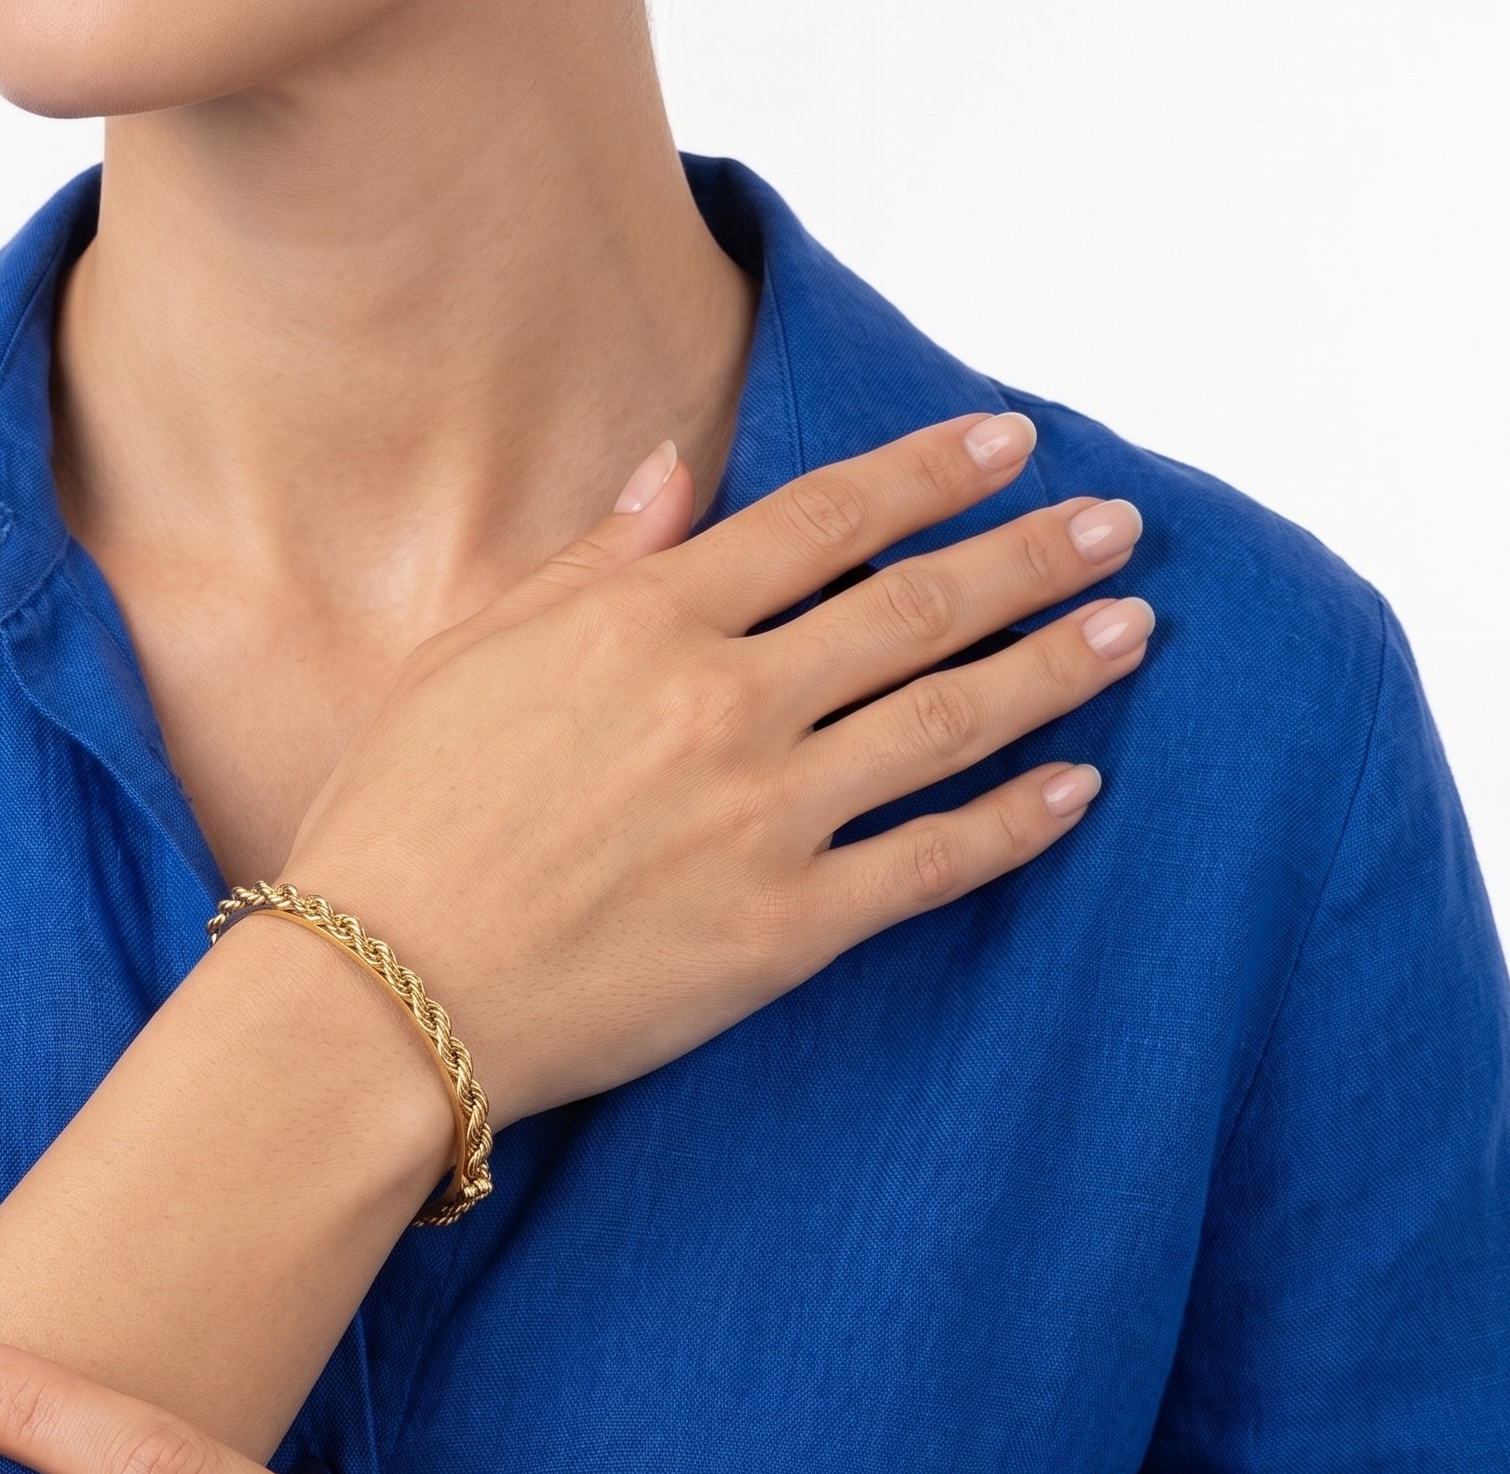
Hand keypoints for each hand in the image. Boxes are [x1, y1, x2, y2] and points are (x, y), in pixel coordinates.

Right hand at [282, 412, 1148, 1120]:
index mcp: (645, 620)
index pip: (827, 519)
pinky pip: (932, 863)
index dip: (930, 473)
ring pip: (950, 720)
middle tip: (1118, 527)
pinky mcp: (784, 930)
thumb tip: (671, 466)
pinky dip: (1016, 823)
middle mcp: (723, 701)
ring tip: (1132, 630)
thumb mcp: (469, 654)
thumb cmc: (399, 819)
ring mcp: (763, 816)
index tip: (1009, 444)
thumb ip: (590, 559)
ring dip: (1057, 667)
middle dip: (1032, 556)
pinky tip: (1078, 788)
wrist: (377, 994)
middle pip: (917, 607)